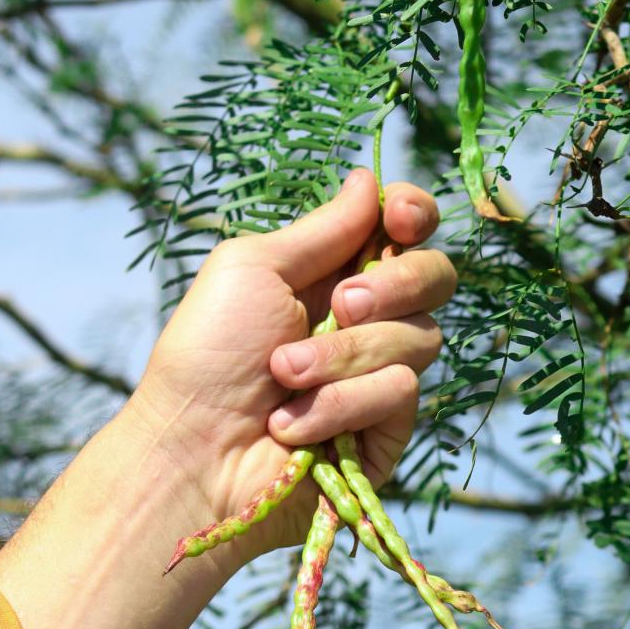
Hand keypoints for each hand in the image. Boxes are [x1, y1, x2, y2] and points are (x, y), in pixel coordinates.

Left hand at [127, 168, 455, 566]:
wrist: (193, 450)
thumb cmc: (207, 354)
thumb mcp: (253, 269)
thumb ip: (322, 228)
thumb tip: (366, 179)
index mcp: (334, 272)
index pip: (405, 230)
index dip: (414, 215)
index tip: (398, 217)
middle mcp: (366, 320)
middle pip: (436, 277)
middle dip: (394, 283)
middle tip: (340, 304)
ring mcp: (380, 377)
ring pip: (418, 338)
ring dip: (342, 356)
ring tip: (282, 375)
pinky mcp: (387, 430)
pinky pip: (400, 392)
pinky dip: (341, 403)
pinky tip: (291, 423)